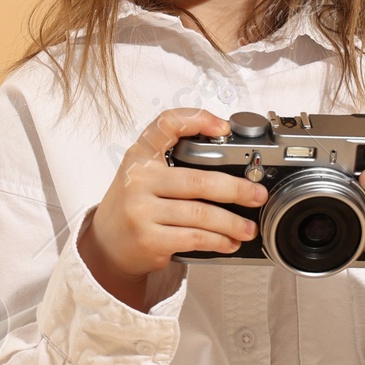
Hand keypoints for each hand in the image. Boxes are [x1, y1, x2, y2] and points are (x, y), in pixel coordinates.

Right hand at [79, 109, 266, 305]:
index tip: (223, 128)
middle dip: (236, 189)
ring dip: (231, 223)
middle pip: (198, 181)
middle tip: (257, 195)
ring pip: (201, 215)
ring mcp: (141, 211)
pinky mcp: (149, 239)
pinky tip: (228, 242)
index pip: (167, 124)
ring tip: (248, 228)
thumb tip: (231, 164)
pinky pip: (194, 238)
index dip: (198, 120)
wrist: (107, 244)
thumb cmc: (134, 205)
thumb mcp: (143, 172)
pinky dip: (217, 241)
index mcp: (139, 156)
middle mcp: (138, 179)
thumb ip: (173, 161)